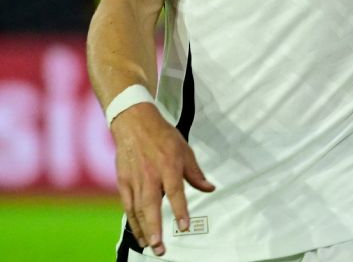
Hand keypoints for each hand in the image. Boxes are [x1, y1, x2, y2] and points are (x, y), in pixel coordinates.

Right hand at [111, 103, 214, 255]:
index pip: (175, 192)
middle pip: (151, 206)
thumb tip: (210, 188)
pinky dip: (132, 221)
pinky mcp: (123, 182)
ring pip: (137, 210)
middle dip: (155, 228)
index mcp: (169, 166)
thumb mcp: (185, 151)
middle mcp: (150, 175)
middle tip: (160, 248)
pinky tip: (139, 233)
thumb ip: (196, 173)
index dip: (180, 210)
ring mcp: (134, 180)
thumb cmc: (163, 137)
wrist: (135, 123)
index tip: (184, 226)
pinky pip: (127, 206)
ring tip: (150, 246)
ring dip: (143, 230)